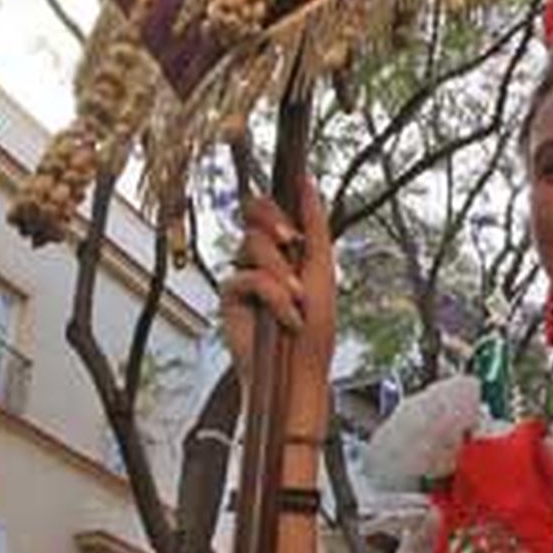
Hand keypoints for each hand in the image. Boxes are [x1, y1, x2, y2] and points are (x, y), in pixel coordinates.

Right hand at [219, 179, 335, 425]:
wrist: (300, 370)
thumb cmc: (317, 328)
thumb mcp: (323, 269)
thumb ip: (315, 225)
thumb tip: (308, 181)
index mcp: (287, 249)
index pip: (272, 209)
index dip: (277, 199)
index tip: (293, 185)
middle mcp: (264, 258)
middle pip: (254, 215)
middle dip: (275, 222)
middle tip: (293, 242)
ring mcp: (245, 277)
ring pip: (252, 244)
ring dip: (281, 271)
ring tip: (298, 298)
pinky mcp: (230, 299)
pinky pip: (244, 277)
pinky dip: (271, 294)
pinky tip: (285, 315)